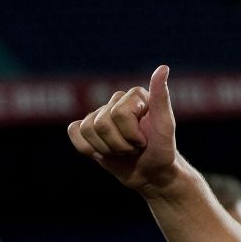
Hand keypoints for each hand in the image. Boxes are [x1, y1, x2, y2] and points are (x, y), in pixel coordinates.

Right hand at [67, 65, 177, 191]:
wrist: (152, 173)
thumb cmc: (162, 150)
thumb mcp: (166, 126)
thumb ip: (161, 97)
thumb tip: (163, 67)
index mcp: (136, 95)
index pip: (119, 113)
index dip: (131, 134)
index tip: (146, 140)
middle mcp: (117, 100)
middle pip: (102, 123)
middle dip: (120, 144)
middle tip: (135, 148)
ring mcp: (101, 114)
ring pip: (87, 129)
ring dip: (107, 149)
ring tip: (124, 150)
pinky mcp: (88, 128)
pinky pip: (74, 132)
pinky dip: (87, 148)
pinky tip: (103, 153)